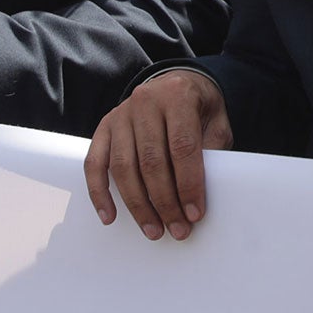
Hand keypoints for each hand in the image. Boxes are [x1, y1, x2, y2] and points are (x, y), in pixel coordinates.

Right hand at [84, 69, 233, 239]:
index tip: (195, 213)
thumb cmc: (199, 108)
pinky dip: (99, 193)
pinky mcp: (104, 127)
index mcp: (177, 96)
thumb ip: (211, 150)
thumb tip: (201, 193)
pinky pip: (94, 163)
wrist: (176, 82)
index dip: (189, 184)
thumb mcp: (217, 122)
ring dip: (138, 205)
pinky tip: (109, 216)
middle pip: (151, 161)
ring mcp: (120, 114)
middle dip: (165, 202)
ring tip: (153, 230)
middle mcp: (145, 102)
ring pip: (123, 167)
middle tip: (177, 229)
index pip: (182, 147)